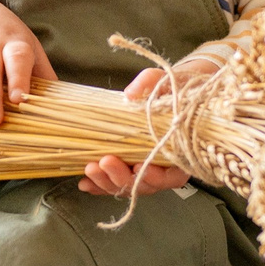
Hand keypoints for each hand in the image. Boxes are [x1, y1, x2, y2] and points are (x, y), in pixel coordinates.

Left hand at [79, 64, 203, 196]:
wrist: (175, 89)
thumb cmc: (177, 88)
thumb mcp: (168, 81)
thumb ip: (151, 83)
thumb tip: (130, 94)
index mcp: (180, 151)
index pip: (172, 175)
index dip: (156, 176)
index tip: (140, 166)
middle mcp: (164, 165)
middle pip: (145, 184)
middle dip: (123, 178)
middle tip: (105, 162)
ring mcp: (145, 168)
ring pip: (127, 185)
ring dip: (107, 181)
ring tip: (90, 168)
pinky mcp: (128, 165)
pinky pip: (114, 180)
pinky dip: (99, 183)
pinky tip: (84, 183)